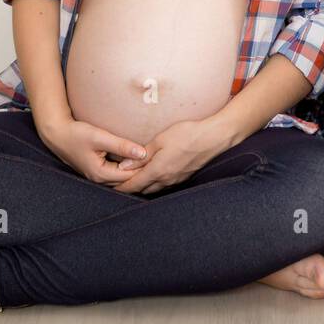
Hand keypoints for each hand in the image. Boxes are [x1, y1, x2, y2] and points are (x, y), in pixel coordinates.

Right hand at [38, 117, 149, 186]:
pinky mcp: (97, 169)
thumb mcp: (100, 137)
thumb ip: (121, 145)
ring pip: (122, 177)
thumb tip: (143, 153)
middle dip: (142, 171)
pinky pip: (116, 172)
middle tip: (159, 160)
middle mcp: (100, 179)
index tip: (158, 159)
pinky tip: (136, 158)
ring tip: (151, 160)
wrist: (57, 134)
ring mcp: (98, 176)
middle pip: (127, 180)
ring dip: (134, 170)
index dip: (144, 168)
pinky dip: (126, 167)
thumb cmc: (76, 134)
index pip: (130, 177)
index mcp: (101, 174)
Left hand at [110, 118, 235, 195]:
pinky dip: (155, 182)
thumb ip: (141, 155)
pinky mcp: (185, 176)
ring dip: (143, 186)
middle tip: (119, 182)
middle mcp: (166, 180)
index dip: (121, 187)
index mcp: (158, 171)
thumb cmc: (187, 134)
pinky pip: (165, 184)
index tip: (110, 187)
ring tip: (134, 178)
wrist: (213, 137)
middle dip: (130, 187)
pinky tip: (154, 174)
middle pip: (143, 190)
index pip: (134, 185)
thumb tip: (124, 167)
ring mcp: (177, 180)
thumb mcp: (160, 140)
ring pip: (155, 188)